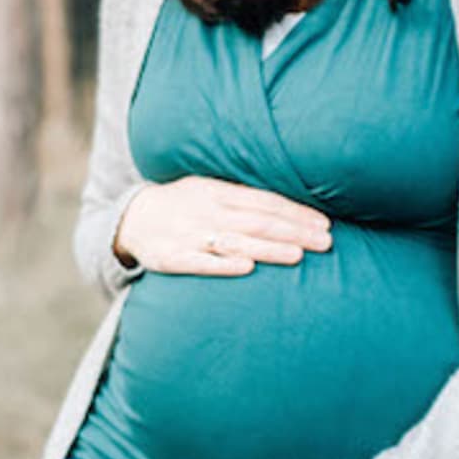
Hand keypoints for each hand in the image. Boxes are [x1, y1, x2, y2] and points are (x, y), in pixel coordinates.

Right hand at [113, 177, 332, 277]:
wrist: (132, 219)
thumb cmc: (183, 206)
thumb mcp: (209, 190)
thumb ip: (243, 198)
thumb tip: (289, 206)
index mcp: (218, 192)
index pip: (265, 202)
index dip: (296, 212)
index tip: (324, 223)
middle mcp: (207, 211)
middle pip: (257, 222)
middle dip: (294, 232)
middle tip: (325, 242)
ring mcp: (189, 235)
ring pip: (235, 241)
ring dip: (268, 248)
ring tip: (298, 255)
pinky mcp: (172, 258)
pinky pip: (200, 263)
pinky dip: (223, 265)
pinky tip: (246, 267)